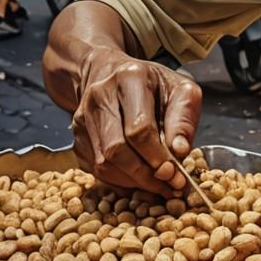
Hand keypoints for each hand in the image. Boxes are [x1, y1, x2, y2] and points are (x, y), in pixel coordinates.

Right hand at [71, 48, 201, 195]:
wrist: (112, 74)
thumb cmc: (154, 85)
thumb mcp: (181, 90)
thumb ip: (184, 119)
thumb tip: (179, 152)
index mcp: (130, 78)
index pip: (139, 128)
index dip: (157, 156)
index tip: (175, 173)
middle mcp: (99, 96)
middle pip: (116, 149)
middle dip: (144, 174)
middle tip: (168, 186)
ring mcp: (82, 117)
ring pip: (103, 163)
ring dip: (132, 182)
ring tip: (157, 186)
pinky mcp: (77, 136)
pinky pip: (95, 169)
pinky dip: (119, 182)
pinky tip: (139, 181)